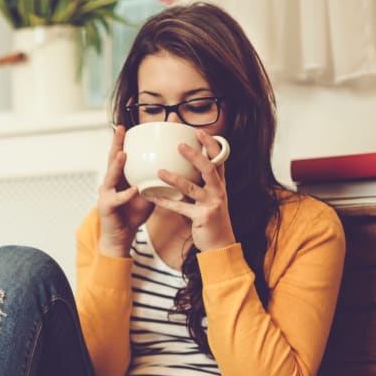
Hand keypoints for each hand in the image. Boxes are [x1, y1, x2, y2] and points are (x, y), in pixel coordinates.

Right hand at [96, 125, 155, 256]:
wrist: (121, 236)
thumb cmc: (132, 214)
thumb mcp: (147, 193)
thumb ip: (155, 180)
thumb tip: (175, 168)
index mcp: (119, 177)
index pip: (121, 154)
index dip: (124, 141)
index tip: (130, 126)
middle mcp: (110, 182)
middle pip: (111, 159)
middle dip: (116, 143)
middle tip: (121, 129)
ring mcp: (106, 193)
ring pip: (110, 176)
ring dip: (117, 165)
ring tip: (124, 154)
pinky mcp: (106, 207)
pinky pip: (117, 199)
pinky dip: (125, 195)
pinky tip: (133, 190)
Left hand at [151, 129, 235, 252]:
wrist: (220, 244)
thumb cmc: (211, 218)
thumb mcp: (209, 197)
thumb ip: (200, 183)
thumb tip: (185, 166)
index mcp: (219, 184)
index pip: (218, 160)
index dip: (211, 145)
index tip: (200, 132)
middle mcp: (218, 191)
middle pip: (209, 168)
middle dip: (195, 155)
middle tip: (179, 146)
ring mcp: (212, 203)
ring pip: (192, 187)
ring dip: (175, 178)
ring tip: (159, 171)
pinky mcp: (202, 217)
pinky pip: (181, 208)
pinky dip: (167, 202)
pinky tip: (154, 197)